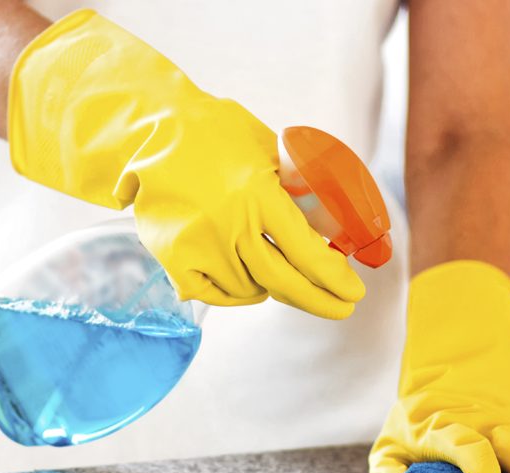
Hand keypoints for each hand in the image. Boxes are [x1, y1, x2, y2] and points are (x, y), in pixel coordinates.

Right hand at [7, 10, 363, 318]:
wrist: (155, 128)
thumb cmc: (220, 135)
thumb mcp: (271, 151)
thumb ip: (302, 190)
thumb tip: (339, 230)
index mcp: (257, 191)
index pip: (305, 251)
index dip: (334, 278)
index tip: (354, 293)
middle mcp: (227, 222)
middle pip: (281, 281)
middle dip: (318, 300)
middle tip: (340, 308)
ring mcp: (197, 244)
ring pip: (249, 290)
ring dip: (269, 286)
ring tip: (274, 269)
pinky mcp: (172, 257)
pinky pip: (213, 295)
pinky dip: (233, 292)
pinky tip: (242, 277)